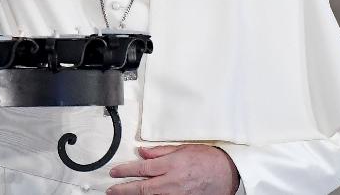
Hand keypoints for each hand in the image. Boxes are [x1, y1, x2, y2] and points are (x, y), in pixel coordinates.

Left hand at [107, 145, 239, 194]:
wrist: (229, 173)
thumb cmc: (207, 158)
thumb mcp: (182, 149)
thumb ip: (160, 152)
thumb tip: (142, 152)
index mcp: (172, 164)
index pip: (142, 169)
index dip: (125, 171)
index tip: (114, 172)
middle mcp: (173, 181)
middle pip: (143, 188)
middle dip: (124, 189)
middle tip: (111, 190)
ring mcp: (179, 194)